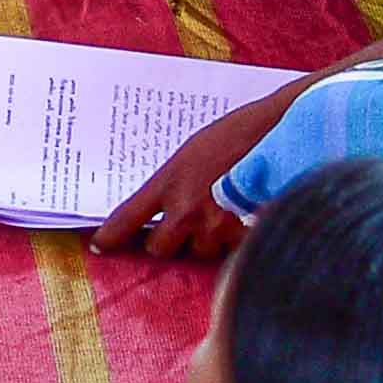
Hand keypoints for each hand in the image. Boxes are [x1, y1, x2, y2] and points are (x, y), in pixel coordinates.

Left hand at [94, 77, 309, 255]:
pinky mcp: (244, 235)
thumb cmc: (240, 134)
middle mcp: (186, 208)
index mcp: (170, 180)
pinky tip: (245, 225)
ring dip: (208, 240)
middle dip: (170, 241)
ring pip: (200, 252)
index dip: (109, 236)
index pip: (128, 216)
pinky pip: (230, 253)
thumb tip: (167, 206)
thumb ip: (178, 180)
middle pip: (160, 248)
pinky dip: (235, 243)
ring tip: (226, 213)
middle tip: (185, 225)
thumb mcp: (196, 150)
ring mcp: (216, 225)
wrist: (283, 130)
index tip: (99, 247)